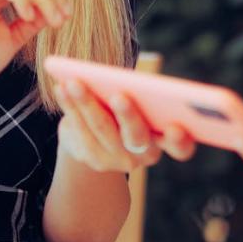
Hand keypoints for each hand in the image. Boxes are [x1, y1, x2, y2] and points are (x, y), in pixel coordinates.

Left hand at [54, 78, 196, 172]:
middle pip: (136, 136)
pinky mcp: (91, 157)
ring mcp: (116, 160)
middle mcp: (143, 155)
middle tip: (120, 95)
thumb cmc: (131, 109)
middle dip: (128, 115)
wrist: (100, 138)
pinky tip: (61, 87)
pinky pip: (78, 129)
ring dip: (86, 102)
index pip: (181, 148)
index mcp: (166, 140)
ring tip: (74, 82)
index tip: (176, 127)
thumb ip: (143, 96)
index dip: (181, 140)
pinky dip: (70, 105)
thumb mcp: (142, 103)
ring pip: (101, 128)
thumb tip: (122, 81)